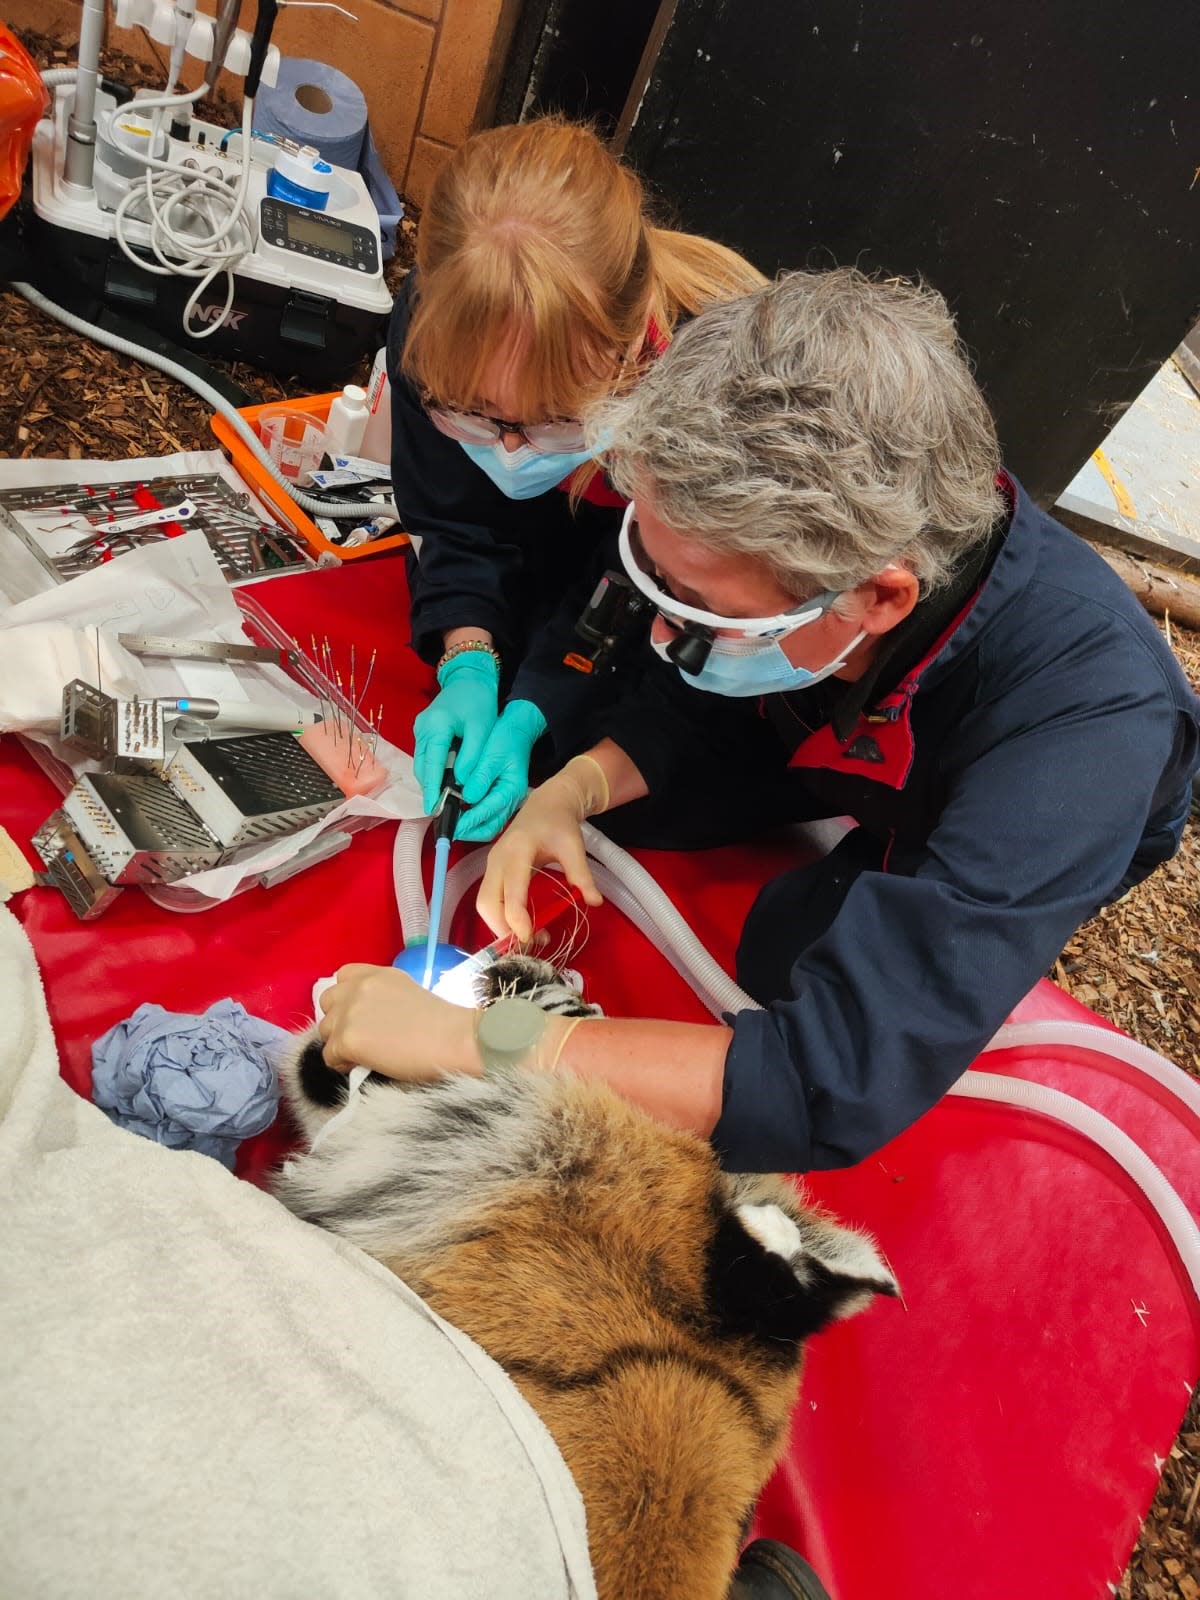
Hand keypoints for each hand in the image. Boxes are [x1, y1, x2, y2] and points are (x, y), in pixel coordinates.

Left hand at [318, 964, 481, 1079]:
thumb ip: (382, 995)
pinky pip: (329, 1056)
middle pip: (327, 1003)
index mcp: (375, 974)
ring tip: (363, 1053)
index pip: (342, 976)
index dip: (347, 996)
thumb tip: (368, 1018)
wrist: (454, 1039)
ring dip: (339, 1042)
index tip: (361, 1013)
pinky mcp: (347, 1040)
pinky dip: (342, 1064)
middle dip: (340, 1019)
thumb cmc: (442, 1022)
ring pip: (324, 1030)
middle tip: (362, 1036)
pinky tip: (363, 1065)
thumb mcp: (408, 991)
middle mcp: (357, 988)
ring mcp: (349, 1013)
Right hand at [412, 650, 498, 812]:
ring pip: (422, 763)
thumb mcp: (481, 728)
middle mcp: (422, 729)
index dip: (432, 789)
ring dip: (431, 780)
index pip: (432, 764)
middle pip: (422, 767)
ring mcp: (420, 729)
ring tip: (444, 799)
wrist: (469, 677)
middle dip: (430, 788)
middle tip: (442, 809)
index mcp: (435, 727)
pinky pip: (426, 756)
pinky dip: (434, 769)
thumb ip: (471, 755)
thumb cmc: (479, 700)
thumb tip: (461, 781)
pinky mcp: (423, 731)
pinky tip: (445, 779)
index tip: (433, 810)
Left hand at [455, 699, 547, 842]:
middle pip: (490, 827)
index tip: (451, 826)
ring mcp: (507, 801)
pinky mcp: (500, 798)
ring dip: (471, 828)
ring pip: (489, 825)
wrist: (517, 730)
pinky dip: (474, 819)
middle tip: (449, 830)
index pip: (488, 813)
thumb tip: (466, 798)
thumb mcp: (491, 755)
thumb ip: (480, 777)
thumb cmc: (505, 740)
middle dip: (469, 832)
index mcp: (511, 790)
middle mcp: (512, 800)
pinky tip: (459, 813)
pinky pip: (488, 816)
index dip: (468, 822)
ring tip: (451, 824)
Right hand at [476, 755, 608, 941]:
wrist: (546, 804)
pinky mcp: (493, 872)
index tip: (531, 937)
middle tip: (529, 945)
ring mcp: (491, 866)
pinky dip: (501, 918)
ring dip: (501, 927)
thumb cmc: (559, 824)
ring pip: (485, 905)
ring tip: (530, 938)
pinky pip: (490, 900)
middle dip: (502, 929)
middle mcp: (497, 860)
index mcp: (517, 851)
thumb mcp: (574, 846)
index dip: (517, 918)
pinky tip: (523, 927)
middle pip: (487, 903)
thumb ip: (581, 874)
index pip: (511, 892)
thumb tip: (594, 902)